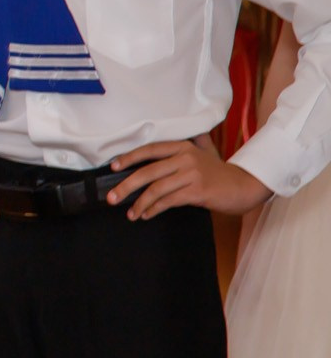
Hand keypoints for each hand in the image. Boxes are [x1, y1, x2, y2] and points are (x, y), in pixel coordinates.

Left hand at [107, 137, 272, 219]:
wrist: (245, 186)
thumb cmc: (220, 172)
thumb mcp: (203, 152)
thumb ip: (186, 146)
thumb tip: (163, 143)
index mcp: (183, 147)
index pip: (150, 149)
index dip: (129, 158)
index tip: (113, 167)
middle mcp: (186, 158)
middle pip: (148, 171)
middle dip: (126, 186)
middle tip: (112, 197)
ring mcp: (192, 174)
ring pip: (156, 189)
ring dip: (139, 203)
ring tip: (130, 213)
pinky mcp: (198, 191)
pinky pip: (169, 201)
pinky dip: (154, 209)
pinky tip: (146, 214)